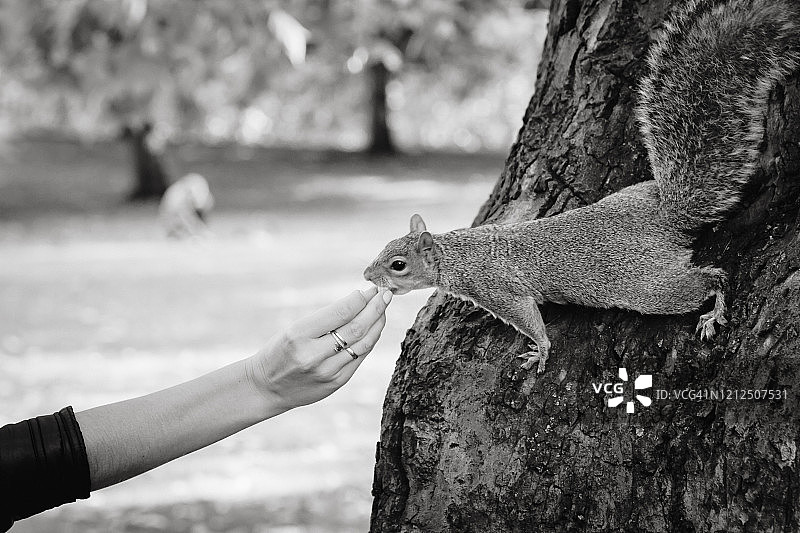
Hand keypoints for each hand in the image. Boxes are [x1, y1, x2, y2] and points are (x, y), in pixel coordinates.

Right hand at [246, 287, 392, 411]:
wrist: (266, 387)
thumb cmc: (280, 351)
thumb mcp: (294, 329)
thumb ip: (326, 318)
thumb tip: (360, 300)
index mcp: (298, 335)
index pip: (340, 312)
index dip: (360, 299)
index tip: (370, 289)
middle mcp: (313, 355)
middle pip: (356, 328)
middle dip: (375, 308)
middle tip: (386, 294)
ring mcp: (327, 372)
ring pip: (363, 343)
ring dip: (377, 324)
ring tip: (383, 309)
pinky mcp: (336, 383)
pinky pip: (360, 357)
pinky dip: (370, 340)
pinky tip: (374, 328)